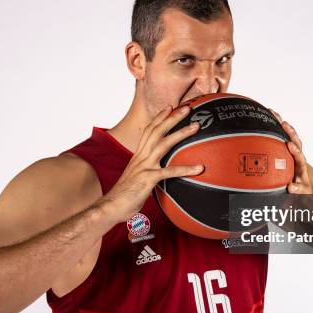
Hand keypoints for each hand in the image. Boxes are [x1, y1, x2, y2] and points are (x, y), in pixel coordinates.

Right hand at [101, 105, 203, 222]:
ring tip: (196, 126)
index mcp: (138, 154)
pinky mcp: (148, 178)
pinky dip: (186, 169)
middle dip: (172, 117)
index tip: (170, 106)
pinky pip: (170, 172)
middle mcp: (141, 156)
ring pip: (164, 144)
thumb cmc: (125, 195)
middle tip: (188, 108)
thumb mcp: (137, 177)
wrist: (112, 206)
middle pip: (157, 130)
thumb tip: (159, 170)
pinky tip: (200, 168)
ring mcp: (144, 166)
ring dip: (181, 133)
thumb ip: (147, 170)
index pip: (149, 130)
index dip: (159, 117)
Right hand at [269, 109, 312, 194]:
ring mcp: (292, 150)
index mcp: (301, 165)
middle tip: (284, 124)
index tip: (290, 145)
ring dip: (283, 125)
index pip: (300, 156)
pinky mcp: (287, 148)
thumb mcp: (303, 191)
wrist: (306, 182)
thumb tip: (291, 187)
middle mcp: (298, 154)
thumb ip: (298, 189)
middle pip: (296, 141)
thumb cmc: (303, 186)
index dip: (295, 150)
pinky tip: (270, 117)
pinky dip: (277, 127)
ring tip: (274, 114)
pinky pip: (283, 136)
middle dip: (290, 132)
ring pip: (289, 135)